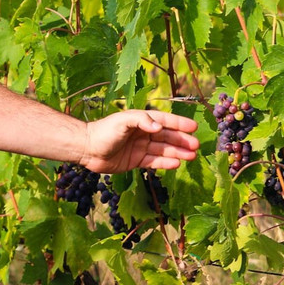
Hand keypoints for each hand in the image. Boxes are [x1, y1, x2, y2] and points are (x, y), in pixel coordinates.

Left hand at [81, 110, 198, 172]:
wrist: (87, 149)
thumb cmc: (103, 132)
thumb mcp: (122, 121)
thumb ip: (141, 121)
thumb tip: (159, 127)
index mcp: (140, 121)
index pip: (164, 120)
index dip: (179, 123)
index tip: (193, 127)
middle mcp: (142, 133)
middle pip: (166, 136)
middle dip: (182, 140)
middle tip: (196, 145)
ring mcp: (140, 147)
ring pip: (163, 149)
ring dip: (177, 152)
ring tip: (191, 156)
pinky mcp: (136, 161)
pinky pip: (154, 161)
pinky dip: (165, 162)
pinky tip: (176, 163)